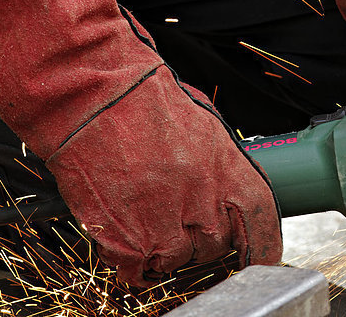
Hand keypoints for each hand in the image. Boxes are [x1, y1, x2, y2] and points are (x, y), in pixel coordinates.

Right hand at [0, 0, 281, 286]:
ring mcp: (168, 222)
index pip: (263, 229)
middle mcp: (207, 202)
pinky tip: (127, 223)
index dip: (261, 249)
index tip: (256, 257)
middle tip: (184, 220)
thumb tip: (226, 188)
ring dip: (168, 248)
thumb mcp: (199, 121)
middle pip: (219, 251)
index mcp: (231, 171)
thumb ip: (218, 163)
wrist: (83, 78)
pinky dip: (135, 256)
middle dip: (205, 242)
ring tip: (150, 210)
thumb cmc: (139, 88)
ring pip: (179, 262)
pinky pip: (139, 268)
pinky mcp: (124, 237)